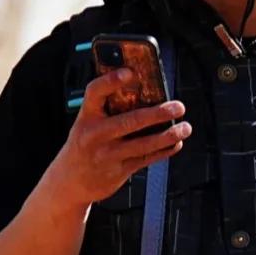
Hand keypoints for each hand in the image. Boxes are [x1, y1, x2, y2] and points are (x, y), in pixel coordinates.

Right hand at [55, 58, 189, 209]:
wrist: (70, 181)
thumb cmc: (84, 144)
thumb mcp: (86, 123)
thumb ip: (107, 109)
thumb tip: (143, 89)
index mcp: (86, 117)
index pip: (95, 93)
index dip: (111, 81)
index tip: (131, 72)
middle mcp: (95, 135)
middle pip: (130, 121)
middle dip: (158, 113)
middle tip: (178, 106)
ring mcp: (107, 155)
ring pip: (144, 144)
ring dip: (168, 135)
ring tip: (185, 127)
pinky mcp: (118, 171)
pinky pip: (146, 159)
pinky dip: (164, 151)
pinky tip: (175, 144)